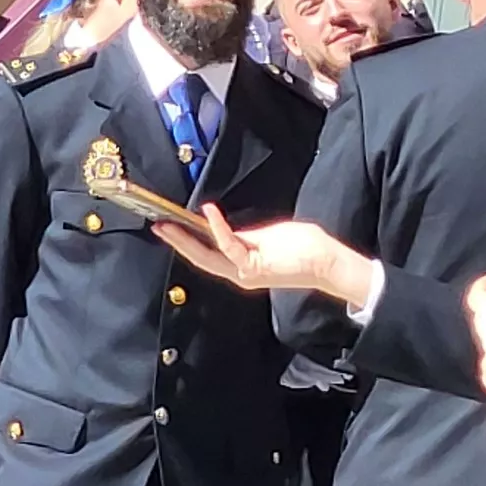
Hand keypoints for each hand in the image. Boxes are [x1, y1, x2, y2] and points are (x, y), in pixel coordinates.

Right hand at [152, 204, 376, 306]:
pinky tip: (207, 212)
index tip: (169, 227)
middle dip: (177, 242)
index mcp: (241, 266)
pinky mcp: (253, 265)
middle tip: (157, 226)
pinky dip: (216, 228)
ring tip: (168, 224)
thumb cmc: (304, 248)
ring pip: (207, 256)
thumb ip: (247, 237)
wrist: (327, 261)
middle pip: (200, 258)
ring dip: (185, 240)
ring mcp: (245, 271)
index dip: (186, 242)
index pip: (207, 254)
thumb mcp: (268, 238)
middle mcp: (238, 273)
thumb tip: (229, 231)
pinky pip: (229, 245)